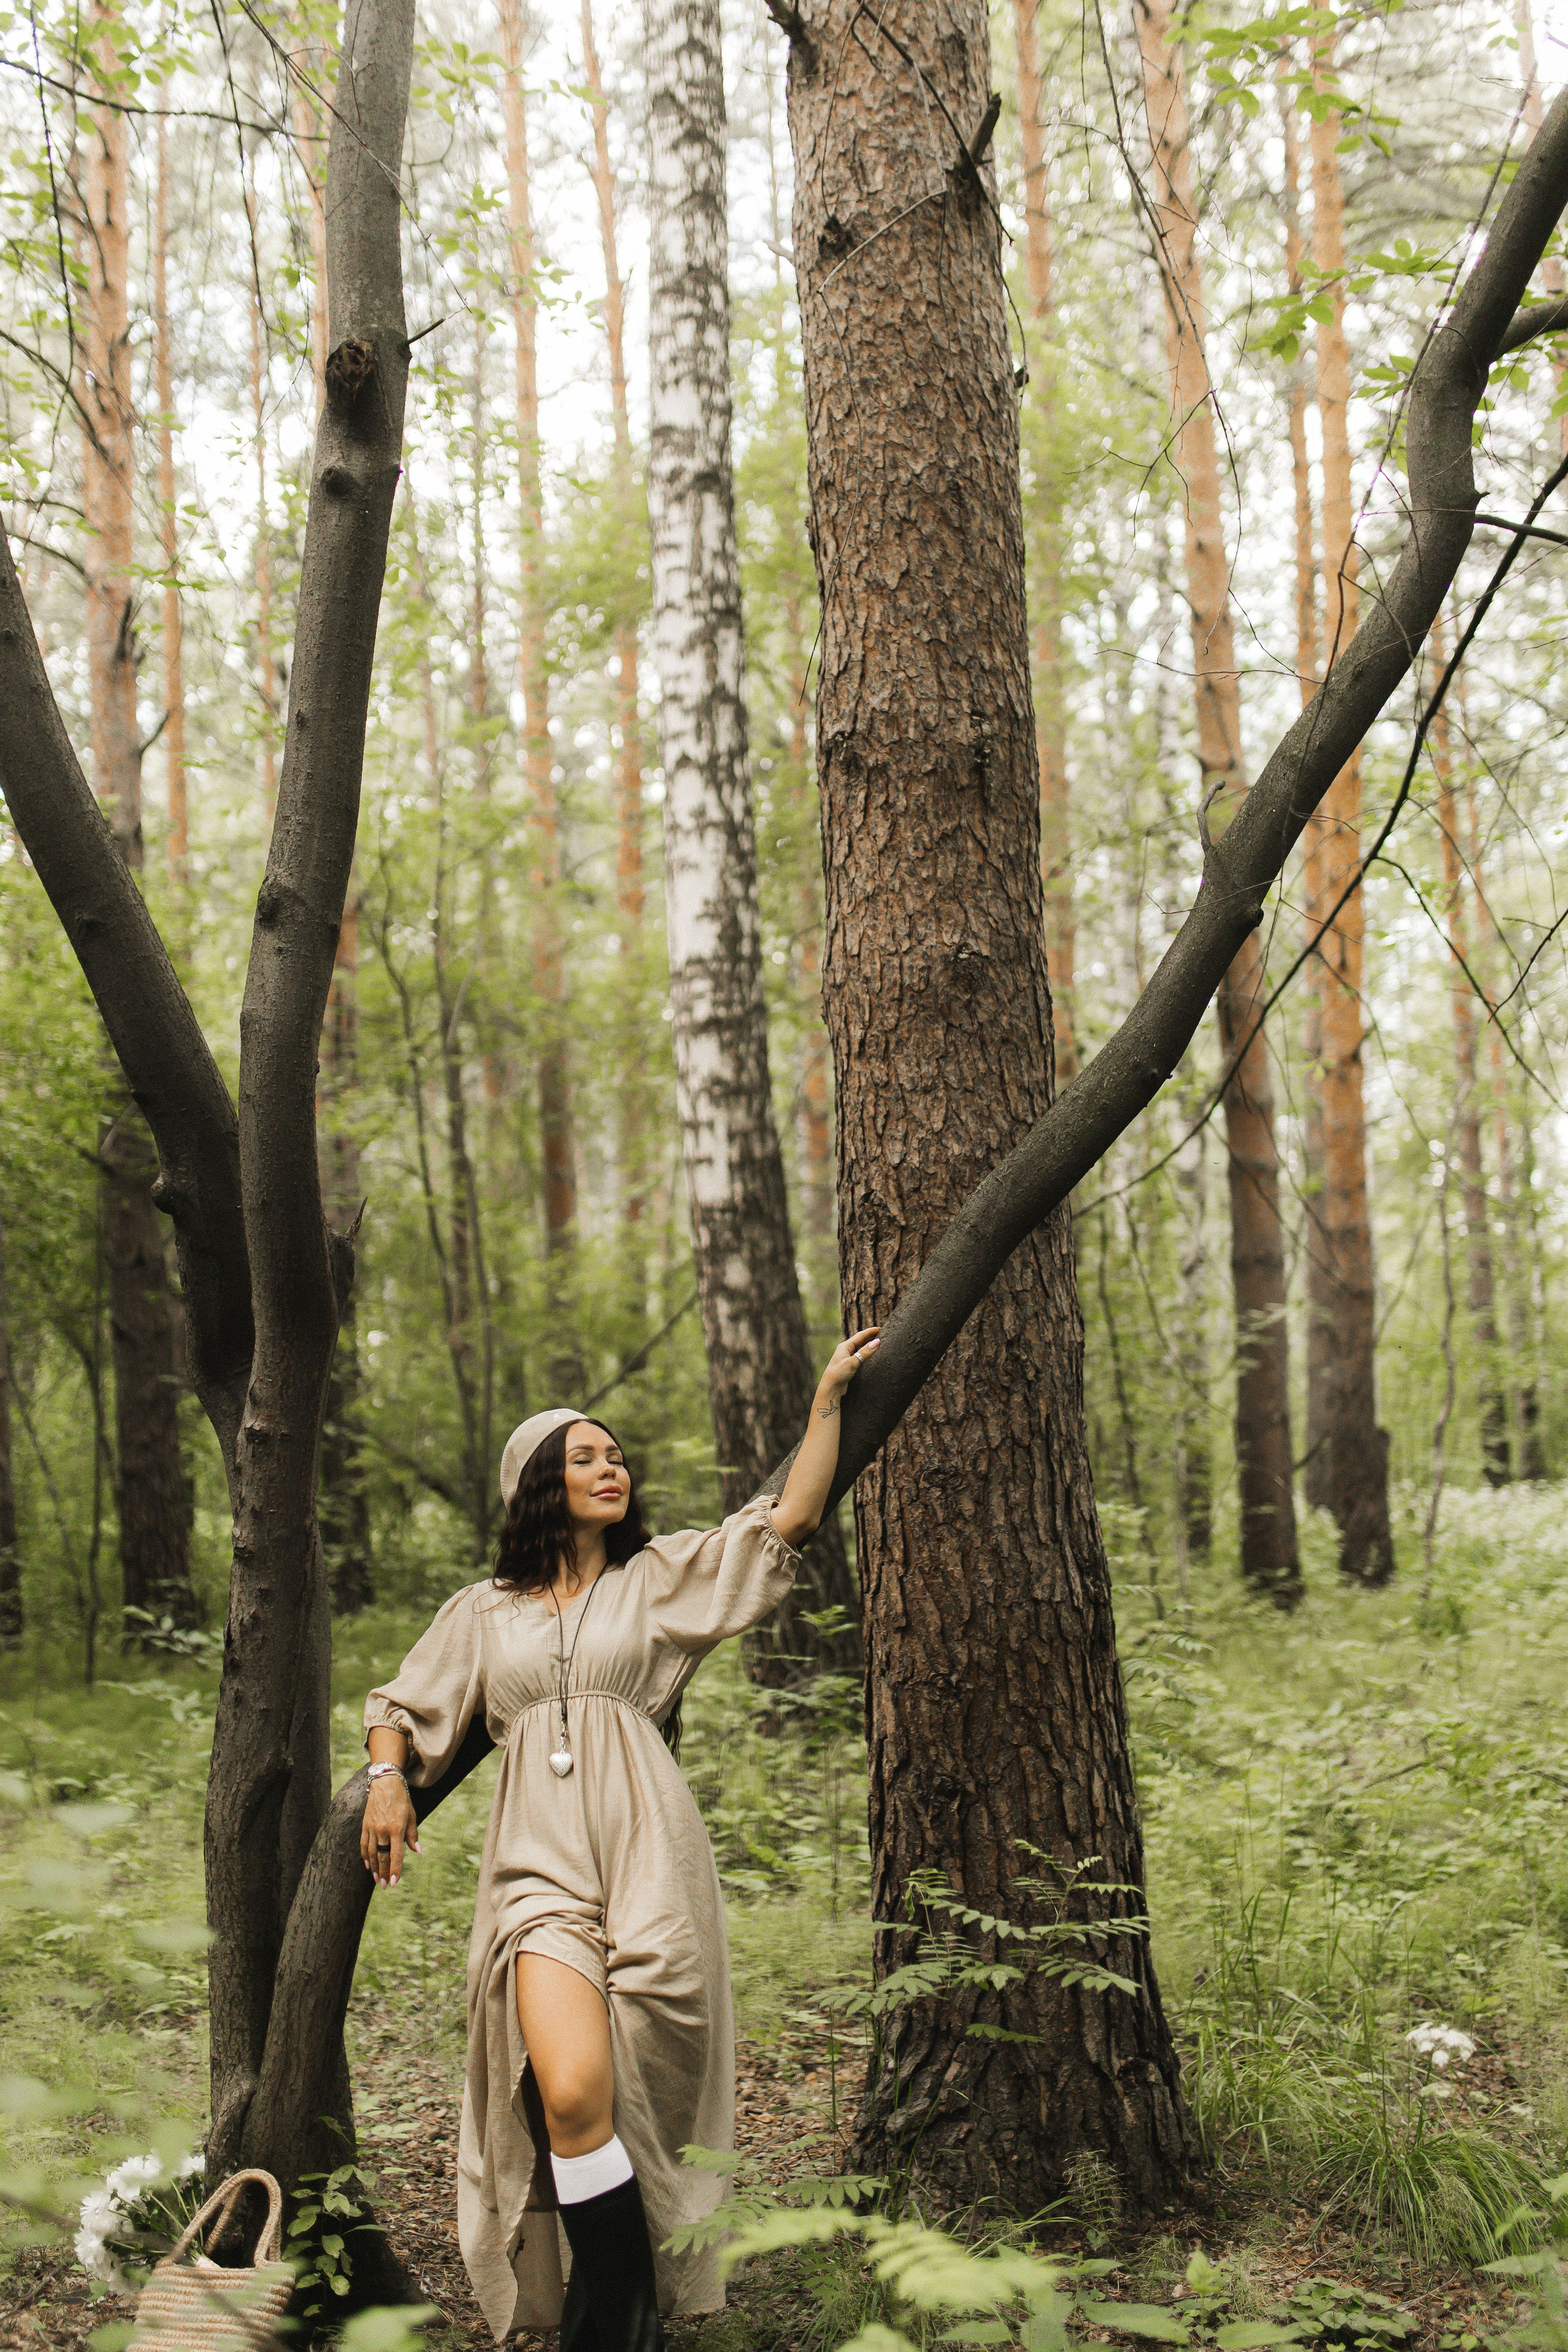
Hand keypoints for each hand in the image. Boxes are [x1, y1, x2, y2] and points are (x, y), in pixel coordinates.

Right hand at [360, 1772, 419, 1888]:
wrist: (385, 1784)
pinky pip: (363, 1844)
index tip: (394, 1883)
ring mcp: (372, 1828)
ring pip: (371, 1853)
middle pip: (382, 1856)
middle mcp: (383, 1830)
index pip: (396, 1854)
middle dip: (384, 1873)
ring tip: (377, 1879)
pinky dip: (365, 1856)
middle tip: (385, 1886)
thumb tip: (417, 1852)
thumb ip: (412, 1835)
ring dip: (374, 1868)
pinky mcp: (365, 1826)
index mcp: (396, 1828)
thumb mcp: (412, 1816)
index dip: (395, 1870)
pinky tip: (368, 1865)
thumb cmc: (402, 1800)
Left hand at [813, 1327, 880, 1417]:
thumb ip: (865, 1352)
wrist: (830, 1388)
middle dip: (869, 1337)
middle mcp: (845, 1350)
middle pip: (859, 1341)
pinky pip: (859, 1356)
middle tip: (880, 1334)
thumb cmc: (839, 1373)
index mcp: (845, 1346)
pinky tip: (870, 1356)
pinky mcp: (848, 1366)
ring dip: (867, 1345)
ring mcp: (846, 1358)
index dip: (870, 1332)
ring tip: (877, 1342)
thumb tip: (877, 1341)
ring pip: (859, 1349)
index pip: (860, 1336)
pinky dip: (865, 1354)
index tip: (880, 1328)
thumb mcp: (853, 1361)